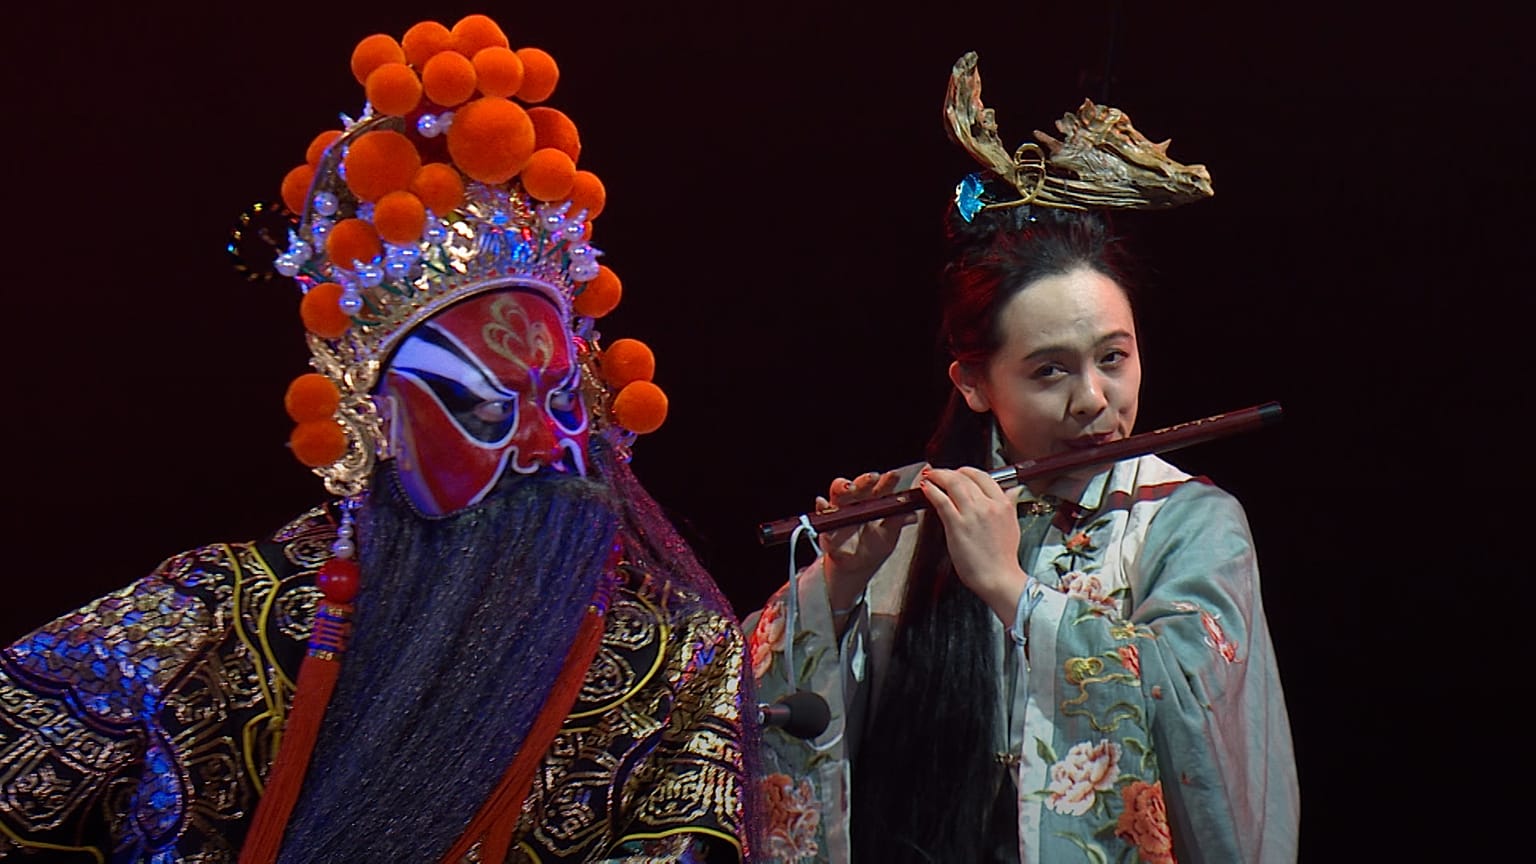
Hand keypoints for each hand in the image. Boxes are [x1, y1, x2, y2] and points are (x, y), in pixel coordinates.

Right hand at [817, 470, 915, 611]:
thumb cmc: (872, 550)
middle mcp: (855, 504)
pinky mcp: (826, 525)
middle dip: (864, 480)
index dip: (887, 481)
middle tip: (872, 478)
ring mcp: (839, 512)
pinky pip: (822, 514)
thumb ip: (897, 523)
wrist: (854, 570)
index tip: (894, 476)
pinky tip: (823, 503)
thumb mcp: (888, 537)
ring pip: (838, 493)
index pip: (880, 488)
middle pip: (859, 486)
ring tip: (849, 487)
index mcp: (872, 504)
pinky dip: (822, 507)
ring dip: (842, 487)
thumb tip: (913, 515)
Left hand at [918, 467, 1028, 624]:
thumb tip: (1012, 491)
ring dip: (938, 476)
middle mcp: (988, 505)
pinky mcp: (957, 525)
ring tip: (929, 475)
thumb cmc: (1003, 558)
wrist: (998, 577)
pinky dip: (932, 490)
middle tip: (939, 472)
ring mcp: (972, 514)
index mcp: (1003, 504)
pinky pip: (941, 500)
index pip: (983, 476)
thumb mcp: (1012, 525)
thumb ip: (1009, 505)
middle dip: (949, 472)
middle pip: (965, 477)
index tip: (958, 472)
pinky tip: (926, 488)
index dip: (967, 471)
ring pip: (953, 484)